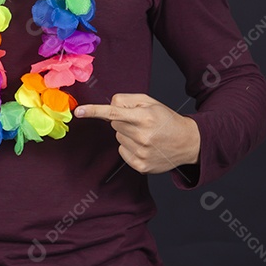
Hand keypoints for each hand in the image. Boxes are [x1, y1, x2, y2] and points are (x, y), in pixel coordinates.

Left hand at [74, 93, 199, 173]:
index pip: (113, 113)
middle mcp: (142, 136)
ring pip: (118, 138)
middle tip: (141, 122)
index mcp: (144, 117)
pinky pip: (122, 151)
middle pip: (114, 125)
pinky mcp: (140, 166)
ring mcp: (141, 153)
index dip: (94, 111)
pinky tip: (145, 146)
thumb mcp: (150, 102)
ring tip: (146, 135)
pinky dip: (129, 148)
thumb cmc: (166, 120)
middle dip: (123, 121)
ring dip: (127, 135)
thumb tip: (109, 107)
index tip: (78, 112)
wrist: (188, 142)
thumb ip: (126, 100)